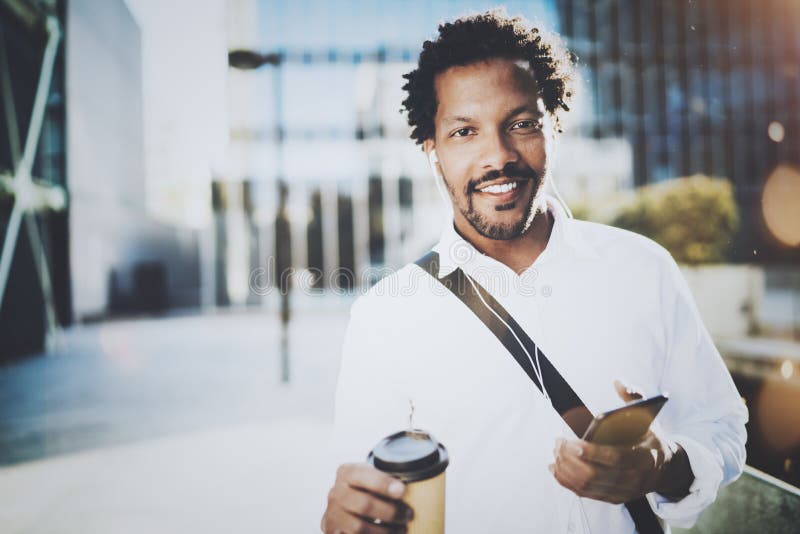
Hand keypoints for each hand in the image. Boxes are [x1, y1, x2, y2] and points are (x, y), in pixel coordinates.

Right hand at [321, 463, 412, 532]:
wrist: (344, 505)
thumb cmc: (366, 489)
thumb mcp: (371, 477)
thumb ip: (386, 479)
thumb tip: (418, 484)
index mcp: (346, 473)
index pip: (361, 475)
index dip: (382, 483)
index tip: (402, 491)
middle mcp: (336, 493)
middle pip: (363, 504)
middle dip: (390, 512)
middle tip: (408, 515)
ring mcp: (332, 515)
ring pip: (359, 527)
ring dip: (384, 531)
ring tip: (401, 530)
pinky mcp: (333, 532)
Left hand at [548, 380, 692, 503]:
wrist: (664, 467)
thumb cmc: (650, 437)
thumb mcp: (648, 416)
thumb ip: (634, 398)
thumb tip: (618, 382)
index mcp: (644, 457)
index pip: (615, 458)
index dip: (592, 452)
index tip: (573, 442)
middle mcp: (634, 478)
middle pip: (596, 474)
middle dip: (571, 459)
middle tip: (559, 442)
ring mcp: (623, 491)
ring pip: (587, 485)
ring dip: (566, 469)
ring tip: (556, 451)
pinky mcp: (613, 497)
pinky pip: (585, 493)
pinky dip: (566, 481)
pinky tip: (555, 468)